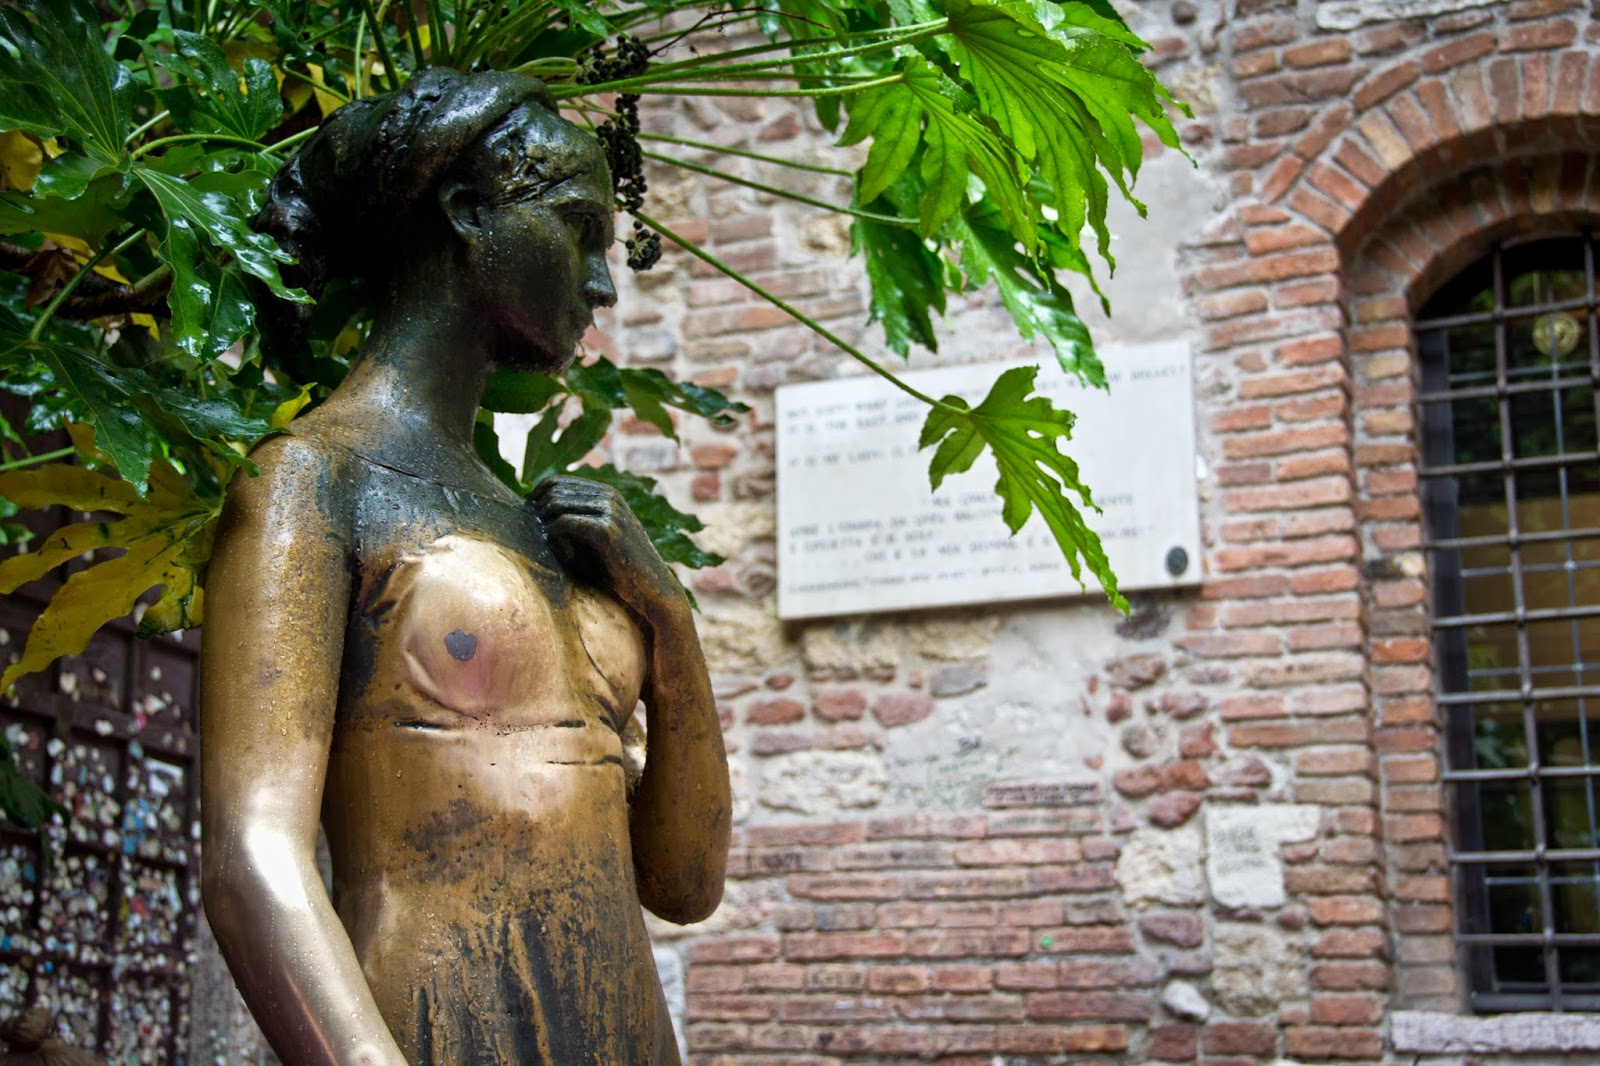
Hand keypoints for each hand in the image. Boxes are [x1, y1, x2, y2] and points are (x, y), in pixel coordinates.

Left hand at [532, 475, 683, 621]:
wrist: (652, 590)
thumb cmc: (618, 569)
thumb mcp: (592, 540)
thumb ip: (570, 523)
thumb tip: (531, 514)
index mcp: (606, 493)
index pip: (556, 481)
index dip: (534, 498)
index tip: (526, 521)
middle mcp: (609, 496)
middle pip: (552, 489)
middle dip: (535, 511)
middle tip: (529, 535)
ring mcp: (610, 510)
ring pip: (556, 504)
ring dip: (542, 524)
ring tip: (541, 545)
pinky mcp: (608, 530)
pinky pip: (565, 523)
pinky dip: (552, 536)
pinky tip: (554, 552)